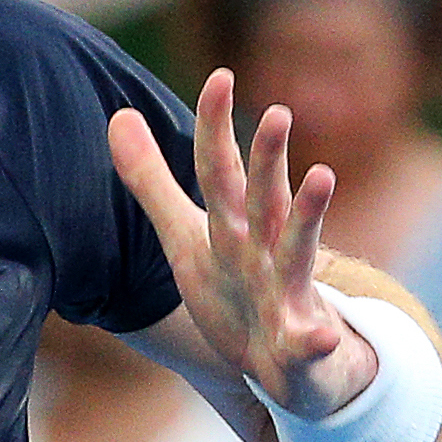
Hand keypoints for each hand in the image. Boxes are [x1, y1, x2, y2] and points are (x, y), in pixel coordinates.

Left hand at [105, 70, 377, 416]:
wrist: (290, 365)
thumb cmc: (235, 290)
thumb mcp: (185, 236)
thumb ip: (152, 182)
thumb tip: (119, 114)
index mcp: (234, 222)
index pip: (222, 169)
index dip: (217, 128)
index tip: (220, 76)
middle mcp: (265, 247)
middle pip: (264, 198)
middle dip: (268, 158)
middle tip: (276, 112)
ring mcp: (287, 292)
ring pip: (299, 251)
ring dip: (311, 216)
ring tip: (323, 175)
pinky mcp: (300, 342)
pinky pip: (307, 342)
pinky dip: (314, 339)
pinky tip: (318, 335)